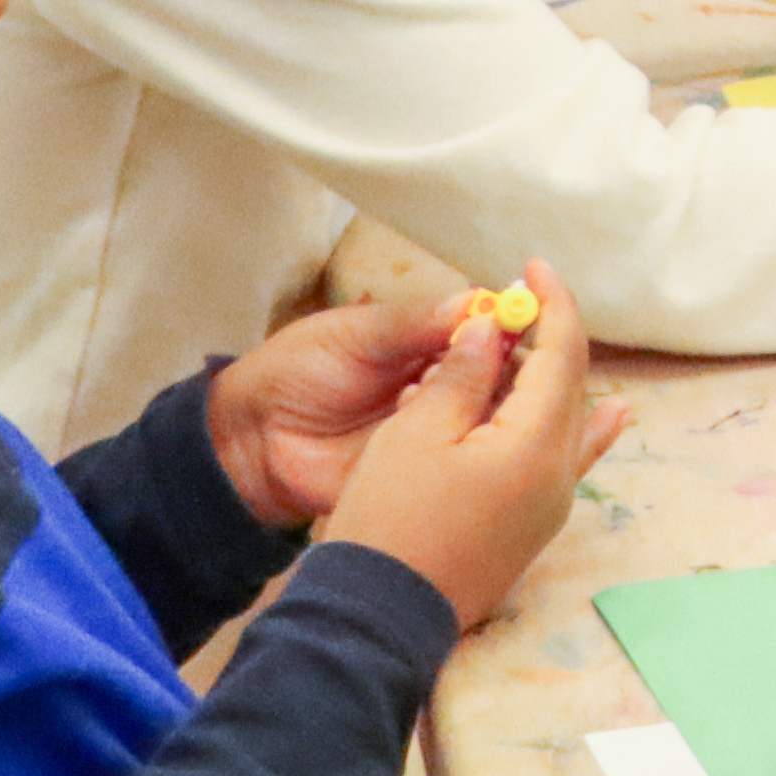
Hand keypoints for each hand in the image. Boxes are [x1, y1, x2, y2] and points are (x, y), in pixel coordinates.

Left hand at [212, 276, 521, 529]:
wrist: (252, 439)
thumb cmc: (298, 371)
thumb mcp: (355, 336)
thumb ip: (415, 323)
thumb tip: (482, 300)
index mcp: (433, 345)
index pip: (492, 333)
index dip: (512, 328)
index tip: (523, 324)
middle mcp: (448, 388)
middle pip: (504, 378)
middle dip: (504, 370)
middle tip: (490, 367)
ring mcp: (440, 434)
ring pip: (491, 422)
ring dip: (483, 408)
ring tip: (452, 399)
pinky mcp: (425, 475)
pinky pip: (461, 467)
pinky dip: (465, 451)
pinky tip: (450, 438)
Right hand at [323, 272, 619, 628]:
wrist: (376, 616)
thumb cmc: (389, 518)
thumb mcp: (416, 432)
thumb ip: (463, 373)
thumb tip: (494, 328)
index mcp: (538, 445)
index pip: (563, 354)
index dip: (551, 304)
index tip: (532, 265)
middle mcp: (560, 476)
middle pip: (568, 389)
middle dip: (543, 341)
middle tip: (508, 306)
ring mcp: (549, 509)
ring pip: (564, 424)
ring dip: (543, 382)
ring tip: (518, 348)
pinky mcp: (529, 531)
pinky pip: (561, 461)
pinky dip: (571, 427)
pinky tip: (610, 415)